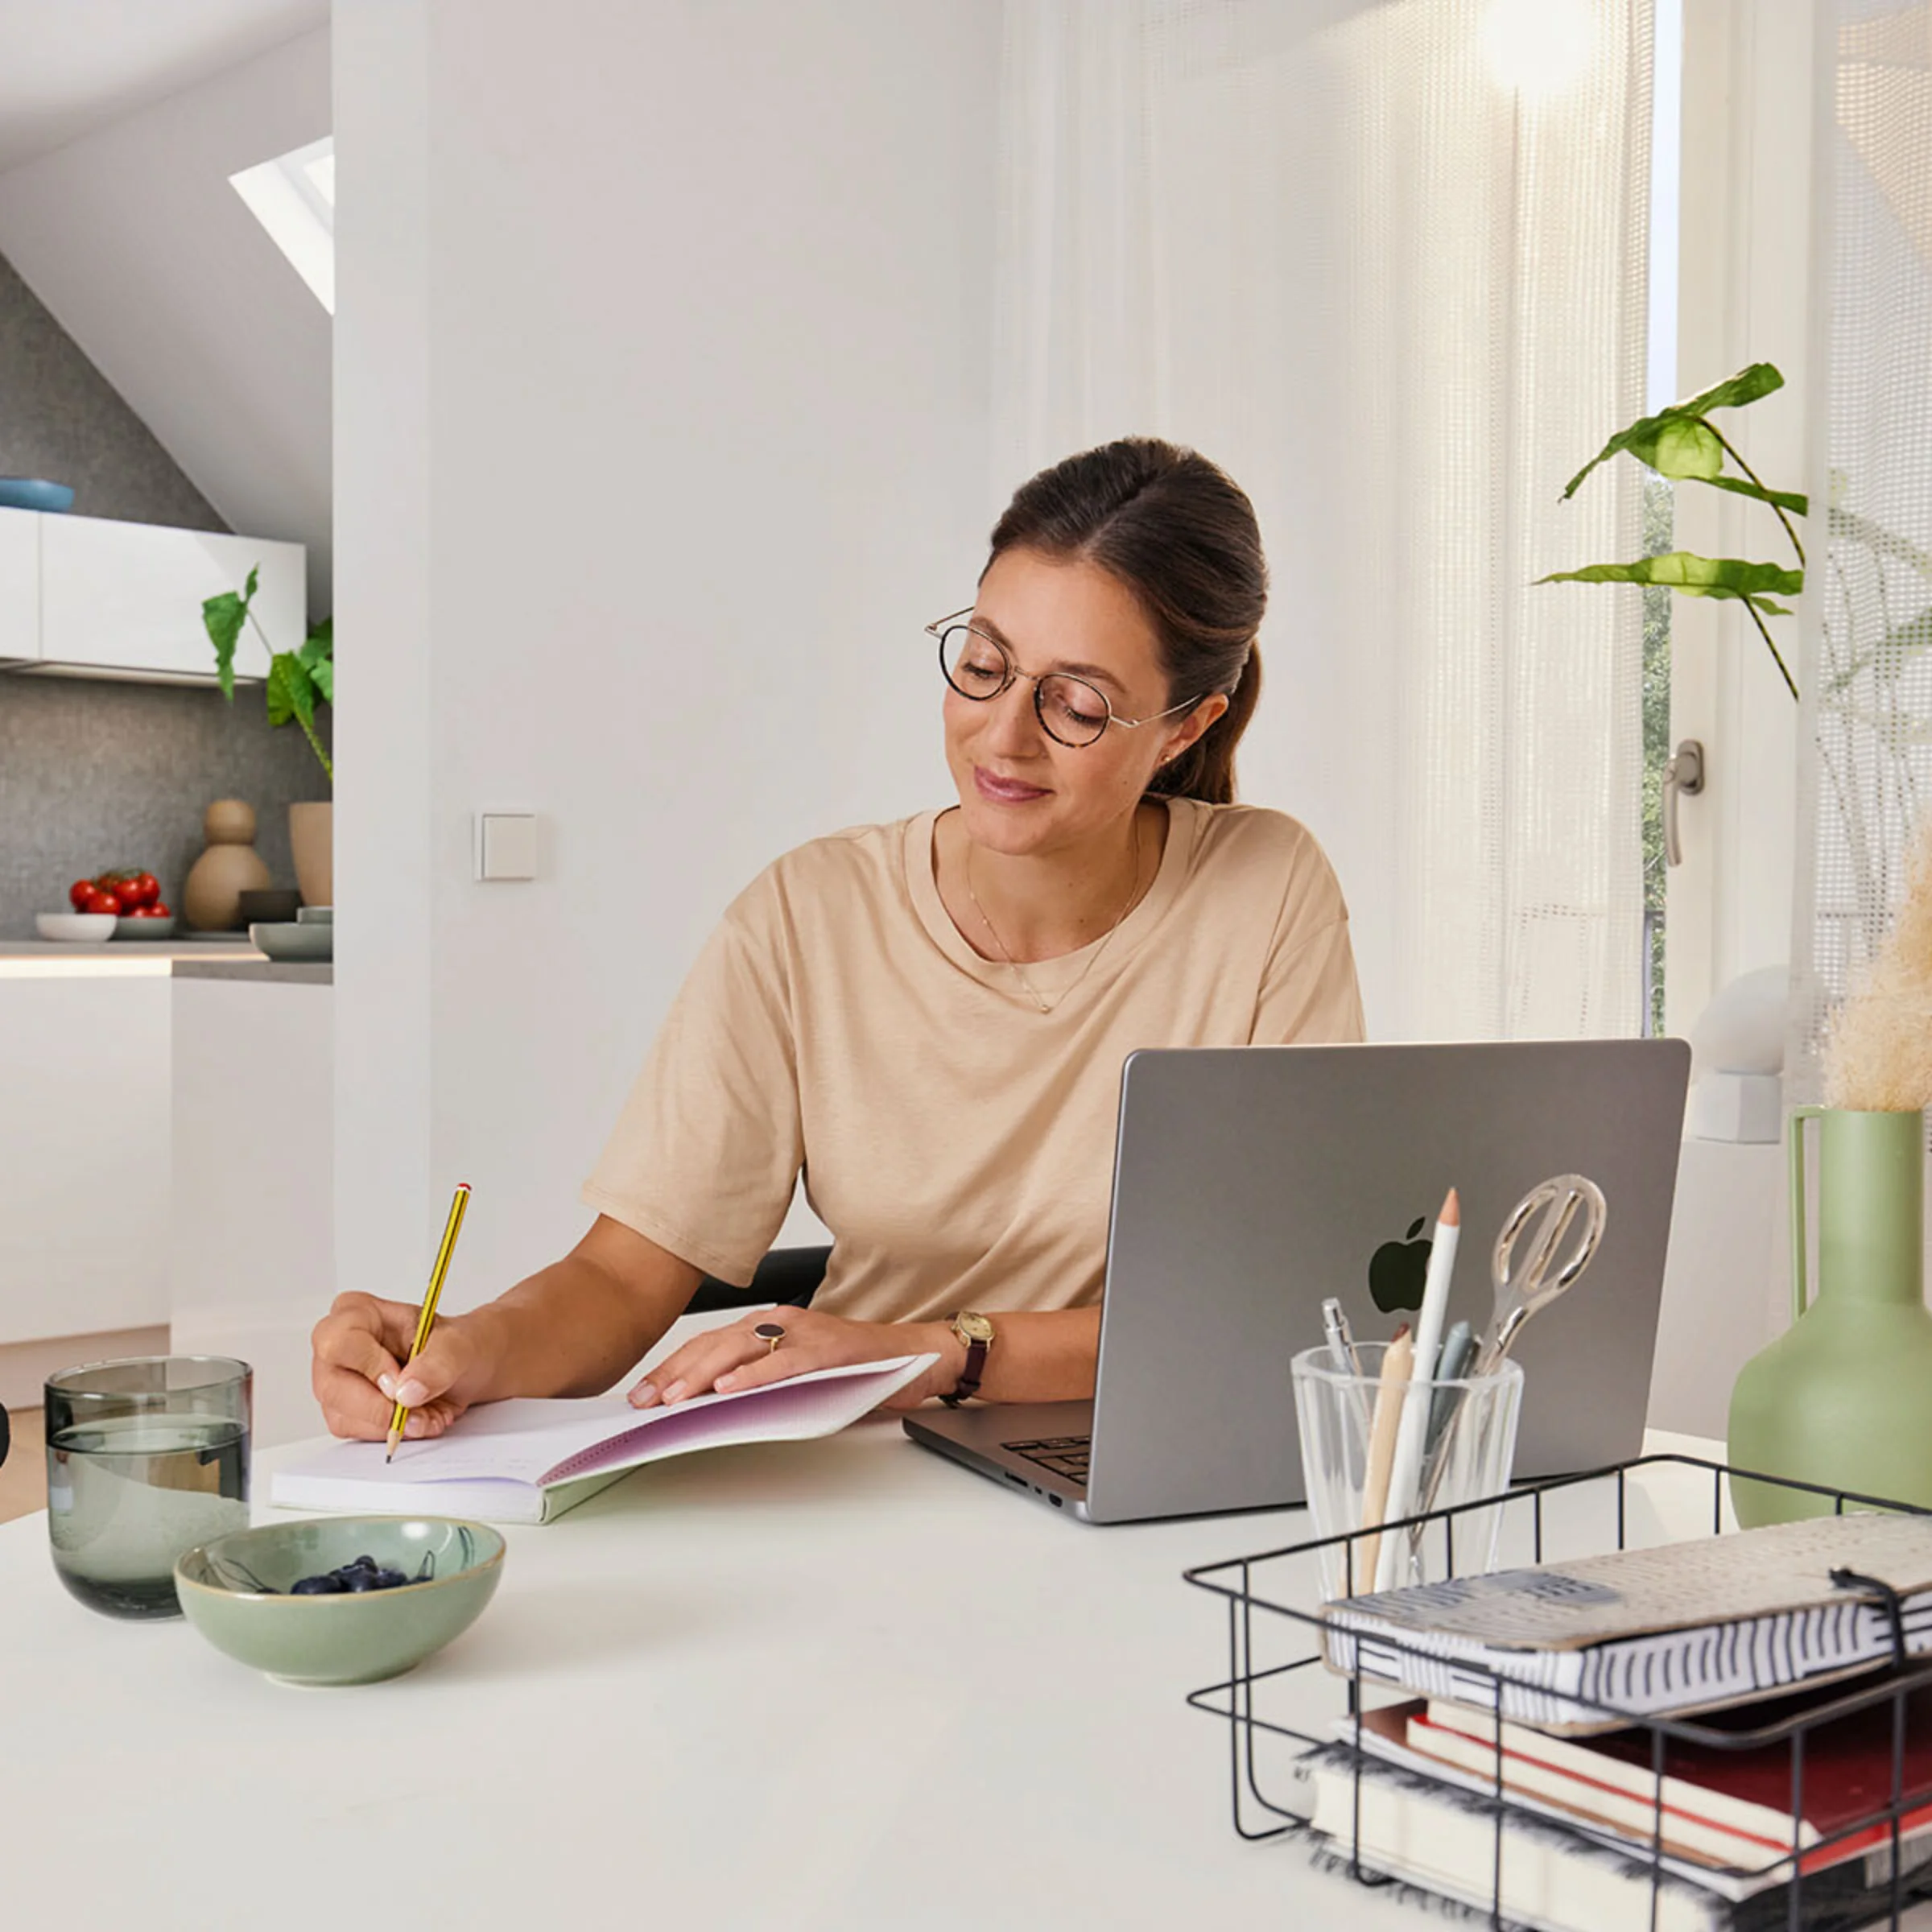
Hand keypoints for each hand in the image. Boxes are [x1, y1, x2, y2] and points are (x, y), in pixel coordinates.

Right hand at [310, 1292, 499, 1440]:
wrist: (464, 1366)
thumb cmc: (453, 1344)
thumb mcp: (458, 1344)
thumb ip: (437, 1363)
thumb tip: (407, 1392)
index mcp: (356, 1312)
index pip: (339, 1342)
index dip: (370, 1367)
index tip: (401, 1383)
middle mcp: (336, 1345)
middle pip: (333, 1388)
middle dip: (382, 1408)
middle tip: (419, 1413)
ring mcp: (335, 1380)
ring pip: (344, 1417)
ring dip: (392, 1425)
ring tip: (428, 1414)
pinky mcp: (344, 1410)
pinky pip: (358, 1433)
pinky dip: (392, 1433)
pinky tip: (419, 1419)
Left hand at [628, 1306, 965, 1411]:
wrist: (914, 1355)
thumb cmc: (857, 1369)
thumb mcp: (799, 1377)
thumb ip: (762, 1386)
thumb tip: (713, 1413)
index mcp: (771, 1327)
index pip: (710, 1345)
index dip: (674, 1368)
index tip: (644, 1393)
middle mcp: (782, 1323)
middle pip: (715, 1345)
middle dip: (675, 1373)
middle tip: (644, 1400)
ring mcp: (804, 1333)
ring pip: (741, 1350)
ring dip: (702, 1375)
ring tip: (673, 1398)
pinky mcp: (827, 1349)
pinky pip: (783, 1363)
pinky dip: (753, 1377)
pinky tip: (727, 1391)